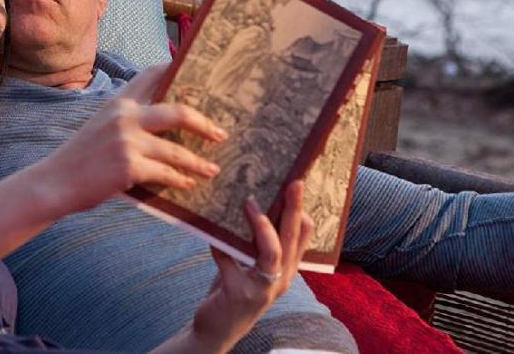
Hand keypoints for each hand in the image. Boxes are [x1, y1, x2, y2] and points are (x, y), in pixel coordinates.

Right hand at [34, 67, 227, 215]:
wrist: (55, 181)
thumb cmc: (81, 156)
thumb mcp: (102, 125)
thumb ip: (129, 119)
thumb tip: (167, 123)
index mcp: (118, 102)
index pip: (152, 74)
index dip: (177, 70)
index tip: (200, 74)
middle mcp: (124, 116)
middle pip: (178, 111)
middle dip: (204, 123)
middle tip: (220, 133)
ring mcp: (127, 141)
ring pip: (176, 150)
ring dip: (198, 162)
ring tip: (212, 169)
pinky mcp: (128, 167)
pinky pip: (165, 173)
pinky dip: (180, 180)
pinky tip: (188, 183)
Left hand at [186, 181, 313, 353]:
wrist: (217, 329)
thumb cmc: (234, 289)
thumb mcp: (251, 265)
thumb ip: (255, 244)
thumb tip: (250, 203)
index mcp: (286, 270)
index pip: (302, 238)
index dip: (301, 212)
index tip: (297, 185)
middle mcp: (280, 280)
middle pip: (291, 240)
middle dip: (293, 209)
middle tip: (294, 184)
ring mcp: (262, 289)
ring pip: (272, 252)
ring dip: (262, 226)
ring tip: (250, 203)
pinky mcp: (239, 294)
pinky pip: (229, 262)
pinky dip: (220, 246)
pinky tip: (211, 237)